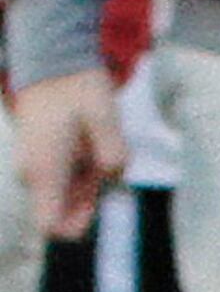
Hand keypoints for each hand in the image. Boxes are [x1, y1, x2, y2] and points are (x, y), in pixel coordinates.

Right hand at [13, 68, 125, 242]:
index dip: (80, 224)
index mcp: (44, 170)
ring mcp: (32, 169)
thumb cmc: (78, 91)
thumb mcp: (106, 118)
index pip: (52, 226)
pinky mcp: (38, 163)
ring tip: (94, 146)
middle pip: (66, 211)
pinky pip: (64, 181)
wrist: (53, 66)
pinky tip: (88, 146)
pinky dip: (82, 171)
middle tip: (102, 158)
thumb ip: (113, 154)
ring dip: (89, 181)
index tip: (100, 197)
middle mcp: (32, 175)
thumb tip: (114, 175)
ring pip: (67, 196)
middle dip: (92, 195)